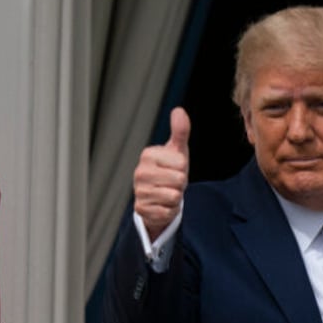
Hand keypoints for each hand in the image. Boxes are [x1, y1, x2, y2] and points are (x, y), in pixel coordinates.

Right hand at [134, 106, 190, 240]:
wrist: (159, 197)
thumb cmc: (170, 170)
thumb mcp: (177, 150)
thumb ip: (180, 131)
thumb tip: (179, 111)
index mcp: (148, 155)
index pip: (181, 163)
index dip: (183, 167)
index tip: (175, 168)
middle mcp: (139, 172)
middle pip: (179, 180)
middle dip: (181, 184)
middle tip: (172, 182)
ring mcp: (139, 192)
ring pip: (174, 197)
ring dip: (176, 197)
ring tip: (167, 191)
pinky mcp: (141, 209)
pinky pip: (168, 211)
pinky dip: (169, 210)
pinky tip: (162, 204)